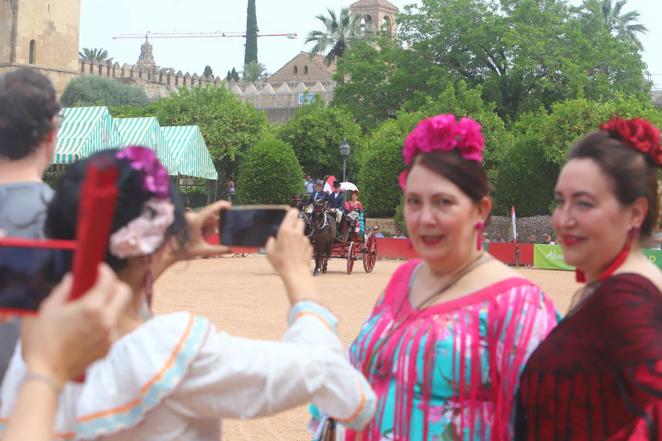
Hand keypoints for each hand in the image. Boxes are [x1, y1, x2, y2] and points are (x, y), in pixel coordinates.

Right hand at [21, 264, 130, 385]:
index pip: (109, 281)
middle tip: (102, 284)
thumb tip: (72, 279)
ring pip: (119, 311)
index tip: (99, 269)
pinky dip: (104, 322)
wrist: (47, 372)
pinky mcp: (109, 347)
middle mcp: (106, 320)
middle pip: (124, 293)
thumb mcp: (48, 308)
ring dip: (109, 305)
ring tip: (90, 308)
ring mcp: (110, 335)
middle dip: (115, 285)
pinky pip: (112, 327)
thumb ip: (64, 289)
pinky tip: (87, 326)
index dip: (105, 271)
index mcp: (92, 308)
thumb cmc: (44, 340)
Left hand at [184, 200, 231, 257]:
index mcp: (195, 221)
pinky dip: (202, 227)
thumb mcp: (202, 251)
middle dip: (212, 227)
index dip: (221, 205)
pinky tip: (198, 236)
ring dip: (207, 228)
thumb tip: (231, 250)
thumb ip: (218, 250)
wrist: (167, 252)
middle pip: (209, 217)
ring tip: (201, 239)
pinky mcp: (186, 218)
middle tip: (207, 238)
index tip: (229, 205)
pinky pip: (199, 219)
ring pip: (205, 218)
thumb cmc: (183, 251)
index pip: (210, 209)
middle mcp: (191, 216)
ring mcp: (188, 216)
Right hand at [265, 209, 317, 303]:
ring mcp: (304, 239)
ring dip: (298, 236)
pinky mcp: (309, 246)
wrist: (295, 273)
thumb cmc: (280, 263)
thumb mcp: (269, 252)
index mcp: (285, 231)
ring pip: (302, 232)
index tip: (290, 215)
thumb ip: (270, 242)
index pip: (292, 213)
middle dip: (295, 224)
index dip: (292, 212)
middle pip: (300, 220)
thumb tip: (272, 239)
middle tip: (290, 232)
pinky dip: (302, 245)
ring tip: (292, 246)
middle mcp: (296, 232)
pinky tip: (297, 253)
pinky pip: (305, 242)